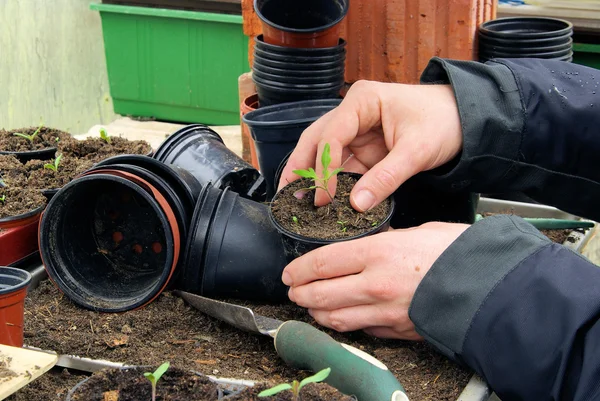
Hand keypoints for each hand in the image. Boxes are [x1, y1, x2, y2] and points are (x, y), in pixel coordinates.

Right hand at [278, 80, 461, 209]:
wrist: (465, 119)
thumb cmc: (443, 121)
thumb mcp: (417, 151)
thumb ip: (386, 178)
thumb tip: (357, 205)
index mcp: (362, 101)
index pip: (331, 134)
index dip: (323, 167)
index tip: (323, 196)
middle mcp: (353, 112)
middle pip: (316, 139)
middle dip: (300, 168)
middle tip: (286, 195)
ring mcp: (356, 130)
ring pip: (323, 152)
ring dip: (310, 176)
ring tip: (294, 200)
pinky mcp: (363, 146)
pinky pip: (341, 164)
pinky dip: (331, 182)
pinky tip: (322, 199)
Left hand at [282, 222, 468, 339]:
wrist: (491, 285)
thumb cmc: (458, 252)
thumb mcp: (417, 232)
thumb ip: (386, 242)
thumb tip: (369, 248)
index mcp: (378, 253)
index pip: (323, 263)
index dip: (299, 269)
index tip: (290, 272)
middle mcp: (376, 285)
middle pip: (321, 294)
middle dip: (301, 293)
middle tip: (294, 290)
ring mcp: (386, 312)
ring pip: (337, 319)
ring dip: (318, 313)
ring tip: (312, 306)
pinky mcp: (399, 331)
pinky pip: (364, 331)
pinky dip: (348, 325)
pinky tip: (344, 318)